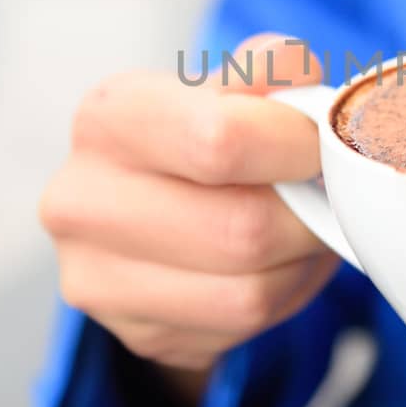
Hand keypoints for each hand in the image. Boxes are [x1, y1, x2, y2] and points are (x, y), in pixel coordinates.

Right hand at [38, 34, 337, 400]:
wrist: (150, 211)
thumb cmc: (196, 138)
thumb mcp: (227, 87)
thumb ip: (269, 72)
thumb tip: (303, 80)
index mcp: (109, 117)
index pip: (219, 140)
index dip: (294, 145)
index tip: (321, 144)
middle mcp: (82, 201)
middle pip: (242, 229)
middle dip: (307, 215)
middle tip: (323, 196)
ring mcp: (96, 278)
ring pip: (248, 294)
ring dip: (297, 263)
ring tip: (297, 229)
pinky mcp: (134, 334)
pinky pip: (240, 331)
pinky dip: (278, 299)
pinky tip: (269, 266)